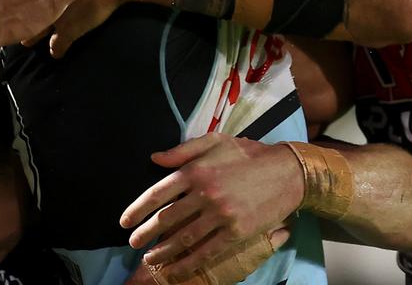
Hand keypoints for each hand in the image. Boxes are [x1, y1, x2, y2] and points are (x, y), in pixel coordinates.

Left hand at [120, 133, 302, 277]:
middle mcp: (205, 192)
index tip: (124, 222)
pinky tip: (176, 270)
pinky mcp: (236, 232)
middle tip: (133, 243)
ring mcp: (221, 214)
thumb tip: (154, 158)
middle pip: (166, 219)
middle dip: (145, 233)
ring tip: (150, 258)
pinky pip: (206, 252)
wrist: (286, 172)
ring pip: (183, 239)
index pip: (158, 193)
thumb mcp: (215, 141)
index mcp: (196, 170)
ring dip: (162, 252)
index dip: (137, 209)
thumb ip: (182, 151)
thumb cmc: (248, 154)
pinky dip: (188, 264)